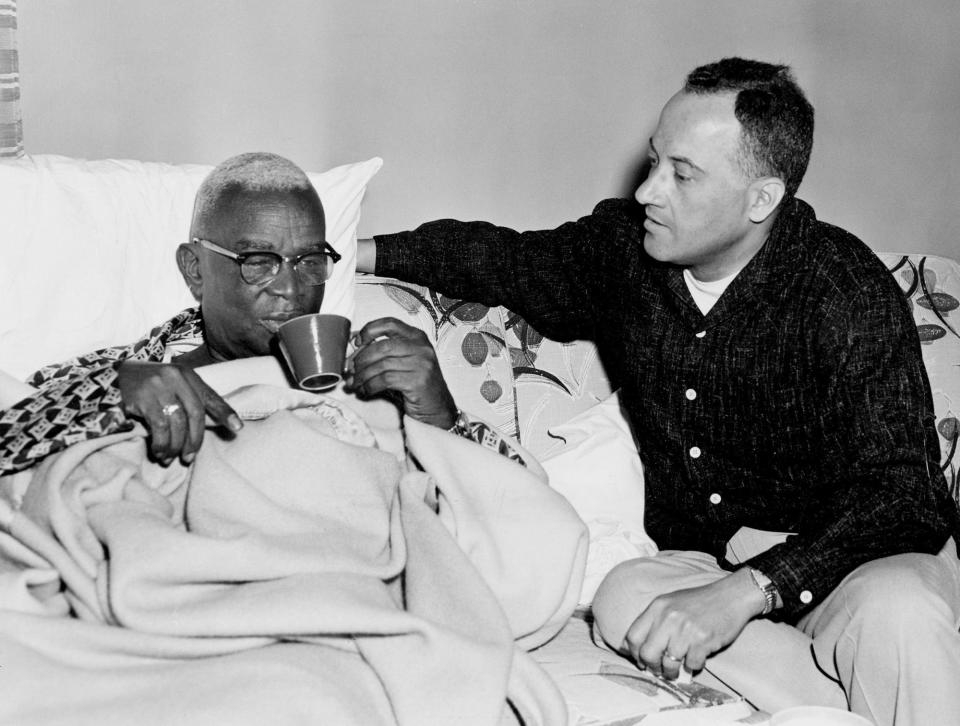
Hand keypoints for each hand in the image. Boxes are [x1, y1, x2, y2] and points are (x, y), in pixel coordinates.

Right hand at [117, 361, 242, 465]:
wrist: (115, 376)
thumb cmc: (151, 386)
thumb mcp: (174, 386)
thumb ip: (192, 400)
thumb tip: (219, 424)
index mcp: (187, 374)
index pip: (210, 396)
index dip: (225, 412)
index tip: (238, 428)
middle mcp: (174, 377)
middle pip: (195, 413)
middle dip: (195, 439)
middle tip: (190, 457)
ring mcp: (158, 386)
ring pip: (177, 422)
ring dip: (176, 446)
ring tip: (172, 458)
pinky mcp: (142, 398)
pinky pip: (159, 426)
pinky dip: (162, 443)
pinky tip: (160, 452)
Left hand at [344, 317, 456, 428]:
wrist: (437, 408)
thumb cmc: (417, 385)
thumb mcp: (403, 362)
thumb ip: (384, 352)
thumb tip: (353, 349)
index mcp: (417, 337)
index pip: (389, 324)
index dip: (370, 330)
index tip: (357, 342)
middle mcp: (421, 348)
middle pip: (382, 346)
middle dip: (361, 359)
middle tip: (351, 371)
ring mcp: (421, 364)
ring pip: (382, 365)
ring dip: (363, 376)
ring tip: (356, 384)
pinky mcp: (417, 381)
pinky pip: (385, 380)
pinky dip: (371, 386)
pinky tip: (366, 390)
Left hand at [622, 568, 764, 679]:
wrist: (730, 597)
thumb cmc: (700, 602)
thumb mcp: (670, 603)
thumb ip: (654, 621)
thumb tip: (635, 647)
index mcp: (657, 607)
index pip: (633, 636)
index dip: (634, 654)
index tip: (641, 661)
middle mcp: (668, 617)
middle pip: (647, 654)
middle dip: (652, 667)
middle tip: (659, 671)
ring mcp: (685, 629)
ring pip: (668, 664)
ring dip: (672, 672)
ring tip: (676, 671)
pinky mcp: (703, 640)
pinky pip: (691, 665)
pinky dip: (693, 666)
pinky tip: (696, 659)